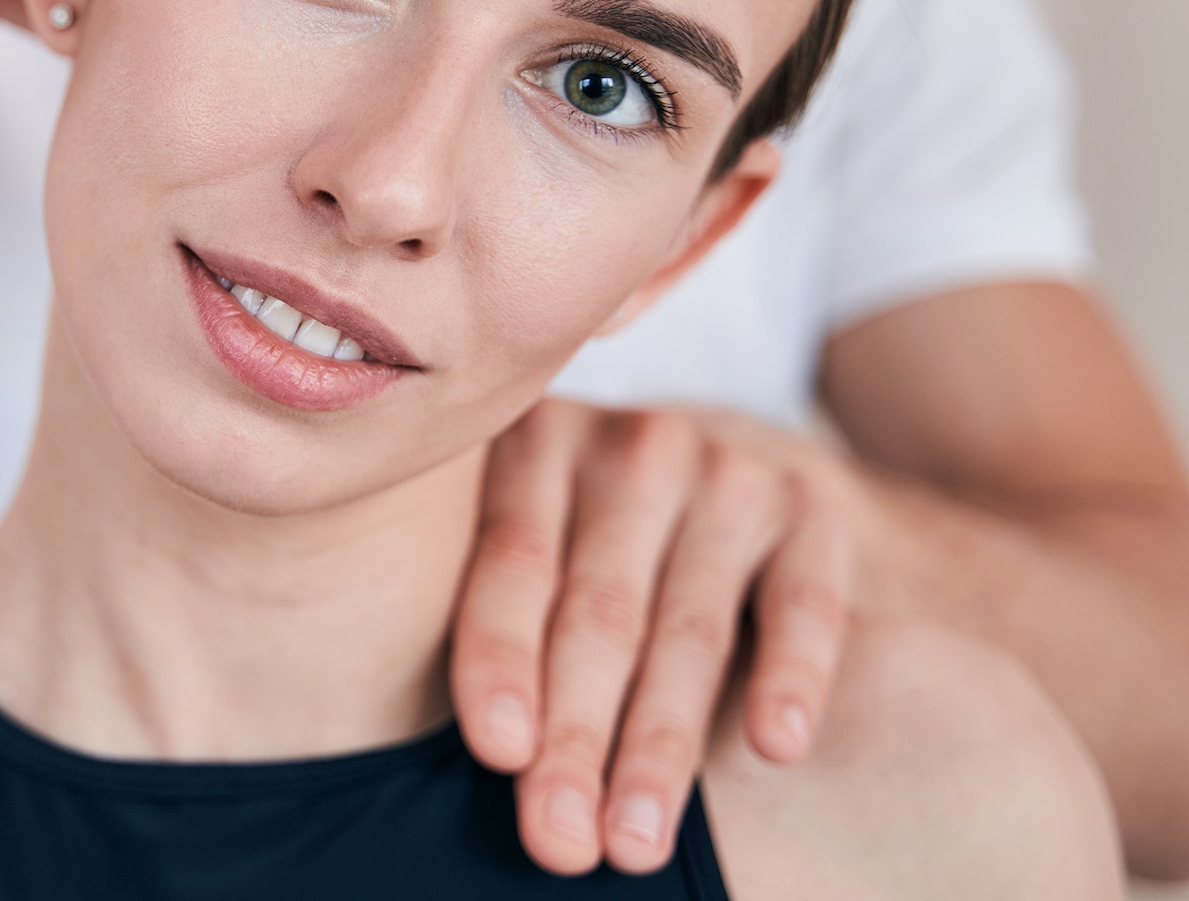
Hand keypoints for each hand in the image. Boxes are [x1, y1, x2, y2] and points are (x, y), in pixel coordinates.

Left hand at [450, 398, 863, 875]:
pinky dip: (790, 676)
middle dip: (577, 737)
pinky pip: (803, 605)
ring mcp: (727, 470)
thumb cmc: (591, 537)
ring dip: (661, 746)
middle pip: (598, 612)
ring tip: (636, 842)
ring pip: (691, 629)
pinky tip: (774, 746)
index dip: (502, 661)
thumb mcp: (535, 538)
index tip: (498, 754)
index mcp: (535, 444)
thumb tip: (474, 757)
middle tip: (560, 841)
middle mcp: (631, 446)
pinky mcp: (812, 506)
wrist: (738, 471)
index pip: (512, 564)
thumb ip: (496, 610)